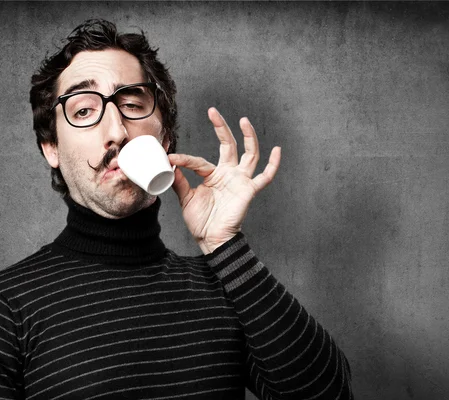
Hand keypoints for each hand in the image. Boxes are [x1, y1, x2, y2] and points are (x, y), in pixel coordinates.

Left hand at [168, 107, 280, 253]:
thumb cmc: (201, 222)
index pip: (199, 160)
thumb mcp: (186, 199)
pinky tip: (277, 149)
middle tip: (213, 111)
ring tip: (243, 120)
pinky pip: (265, 177)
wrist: (211, 239)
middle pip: (228, 145)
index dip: (185, 159)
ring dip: (248, 136)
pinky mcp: (249, 190)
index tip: (171, 157)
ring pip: (249, 154)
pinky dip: (273, 164)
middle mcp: (228, 174)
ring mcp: (240, 180)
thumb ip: (180, 182)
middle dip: (221, 128)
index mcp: (212, 175)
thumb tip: (171, 165)